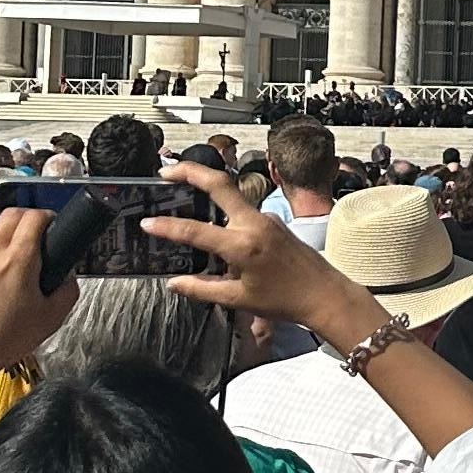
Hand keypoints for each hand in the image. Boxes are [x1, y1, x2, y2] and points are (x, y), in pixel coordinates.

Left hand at [0, 197, 77, 405]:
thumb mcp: (50, 321)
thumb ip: (67, 293)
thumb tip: (68, 281)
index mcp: (18, 260)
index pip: (34, 217)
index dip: (48, 216)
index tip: (52, 225)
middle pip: (10, 217)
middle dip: (26, 221)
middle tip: (36, 239)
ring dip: (3, 254)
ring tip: (10, 286)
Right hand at [145, 165, 359, 342]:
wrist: (326, 295)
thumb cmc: (285, 300)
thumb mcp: (238, 299)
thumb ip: (201, 289)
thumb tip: (173, 283)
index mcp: (243, 245)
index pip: (195, 231)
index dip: (166, 227)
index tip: (146, 223)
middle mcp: (255, 224)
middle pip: (219, 184)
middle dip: (190, 172)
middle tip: (164, 172)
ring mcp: (267, 219)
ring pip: (232, 194)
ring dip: (206, 186)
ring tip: (180, 187)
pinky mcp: (274, 221)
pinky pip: (243, 209)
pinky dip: (223, 207)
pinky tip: (210, 220)